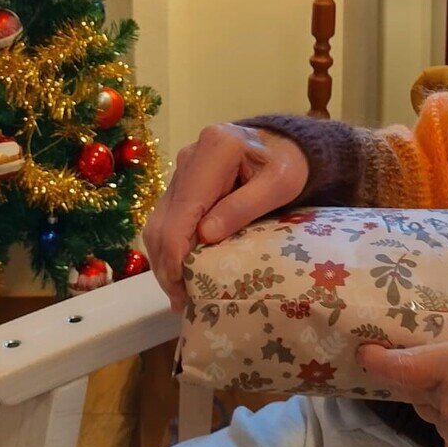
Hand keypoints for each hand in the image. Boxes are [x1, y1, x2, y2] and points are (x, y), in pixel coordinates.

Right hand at [143, 124, 308, 311]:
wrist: (285, 145)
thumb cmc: (289, 164)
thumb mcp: (280, 184)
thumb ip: (245, 205)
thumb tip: (206, 236)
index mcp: (214, 149)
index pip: (183, 209)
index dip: (177, 251)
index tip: (183, 288)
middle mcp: (189, 157)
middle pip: (164, 219)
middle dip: (166, 264)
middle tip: (181, 302)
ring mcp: (182, 169)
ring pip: (159, 222)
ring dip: (164, 260)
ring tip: (179, 295)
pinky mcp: (181, 182)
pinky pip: (166, 219)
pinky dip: (169, 248)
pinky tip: (180, 272)